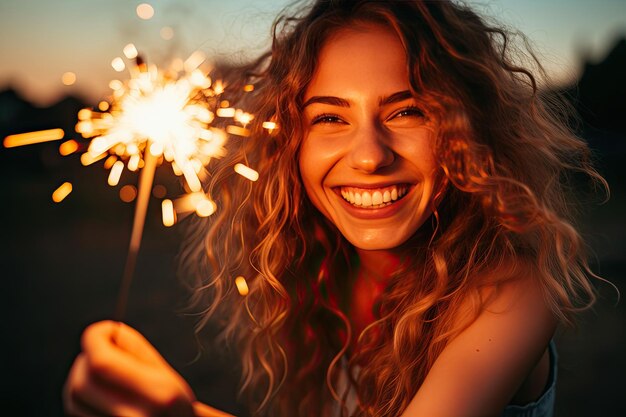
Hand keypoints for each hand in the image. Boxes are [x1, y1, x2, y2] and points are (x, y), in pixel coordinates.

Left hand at [64, 320, 195, 416]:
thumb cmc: (173, 407)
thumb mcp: (167, 374)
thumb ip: (137, 349)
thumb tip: (109, 331)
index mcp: (156, 395)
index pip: (102, 362)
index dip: (97, 337)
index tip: (107, 330)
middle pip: (82, 380)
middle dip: (87, 358)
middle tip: (105, 352)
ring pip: (73, 396)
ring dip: (82, 375)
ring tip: (104, 374)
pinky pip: (74, 409)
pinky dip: (81, 394)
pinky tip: (100, 393)